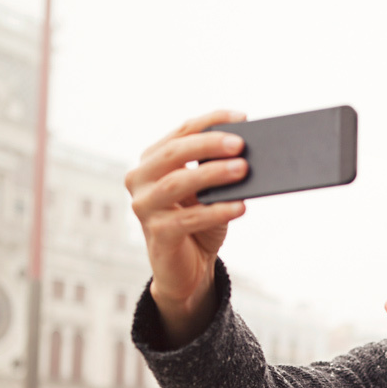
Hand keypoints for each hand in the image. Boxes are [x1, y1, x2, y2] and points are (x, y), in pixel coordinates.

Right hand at [125, 110, 250, 346]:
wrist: (188, 270)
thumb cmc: (199, 223)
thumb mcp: (207, 192)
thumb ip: (215, 169)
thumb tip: (246, 152)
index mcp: (152, 161)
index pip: (181, 132)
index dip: (211, 121)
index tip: (243, 117)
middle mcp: (140, 179)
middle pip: (174, 153)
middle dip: (209, 145)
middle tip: (241, 144)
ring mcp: (145, 207)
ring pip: (178, 183)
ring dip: (213, 174)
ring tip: (243, 170)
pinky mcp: (157, 234)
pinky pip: (189, 219)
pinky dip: (216, 211)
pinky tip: (240, 207)